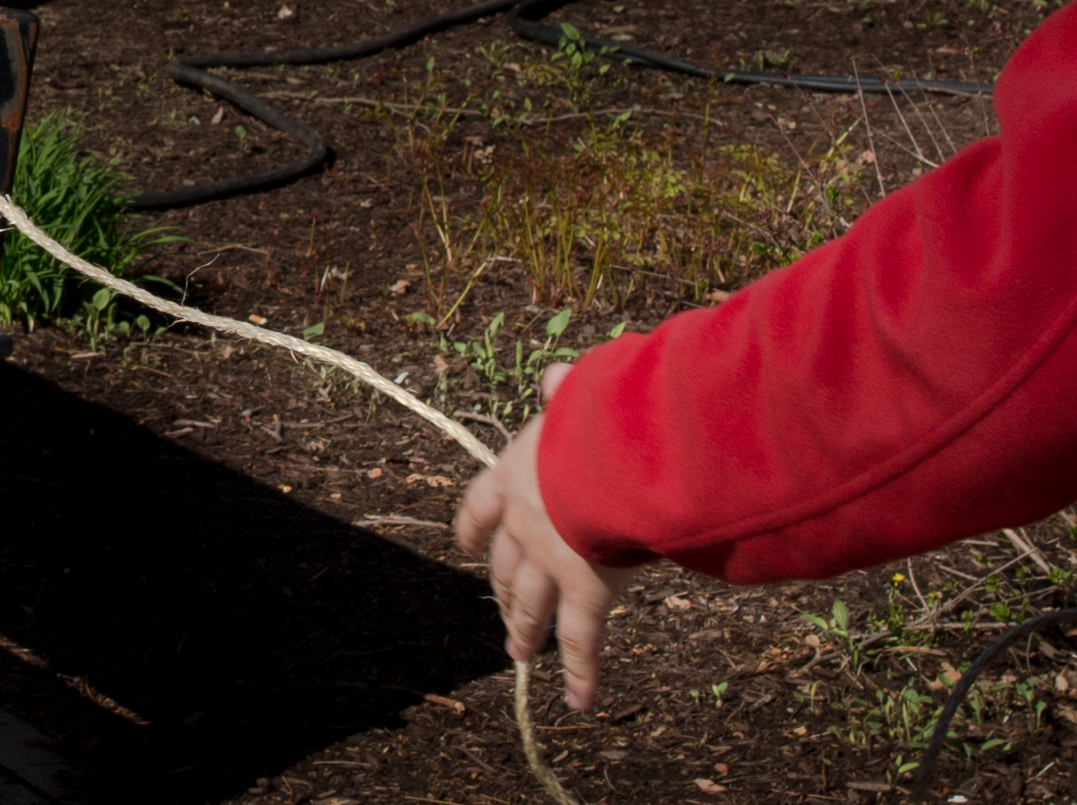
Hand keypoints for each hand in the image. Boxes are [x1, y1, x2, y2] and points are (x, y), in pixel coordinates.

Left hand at [455, 363, 637, 709]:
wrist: (610, 457)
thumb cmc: (599, 416)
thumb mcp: (578, 395)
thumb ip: (565, 391)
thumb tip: (554, 375)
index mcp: (518, 474)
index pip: (482, 505)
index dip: (473, 528)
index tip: (466, 543)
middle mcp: (525, 524)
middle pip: (504, 565)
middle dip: (500, 588)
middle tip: (500, 609)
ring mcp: (551, 564)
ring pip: (531, 605)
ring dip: (525, 629)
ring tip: (518, 651)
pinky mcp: (586, 594)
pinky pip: (582, 641)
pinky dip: (582, 673)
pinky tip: (580, 699)